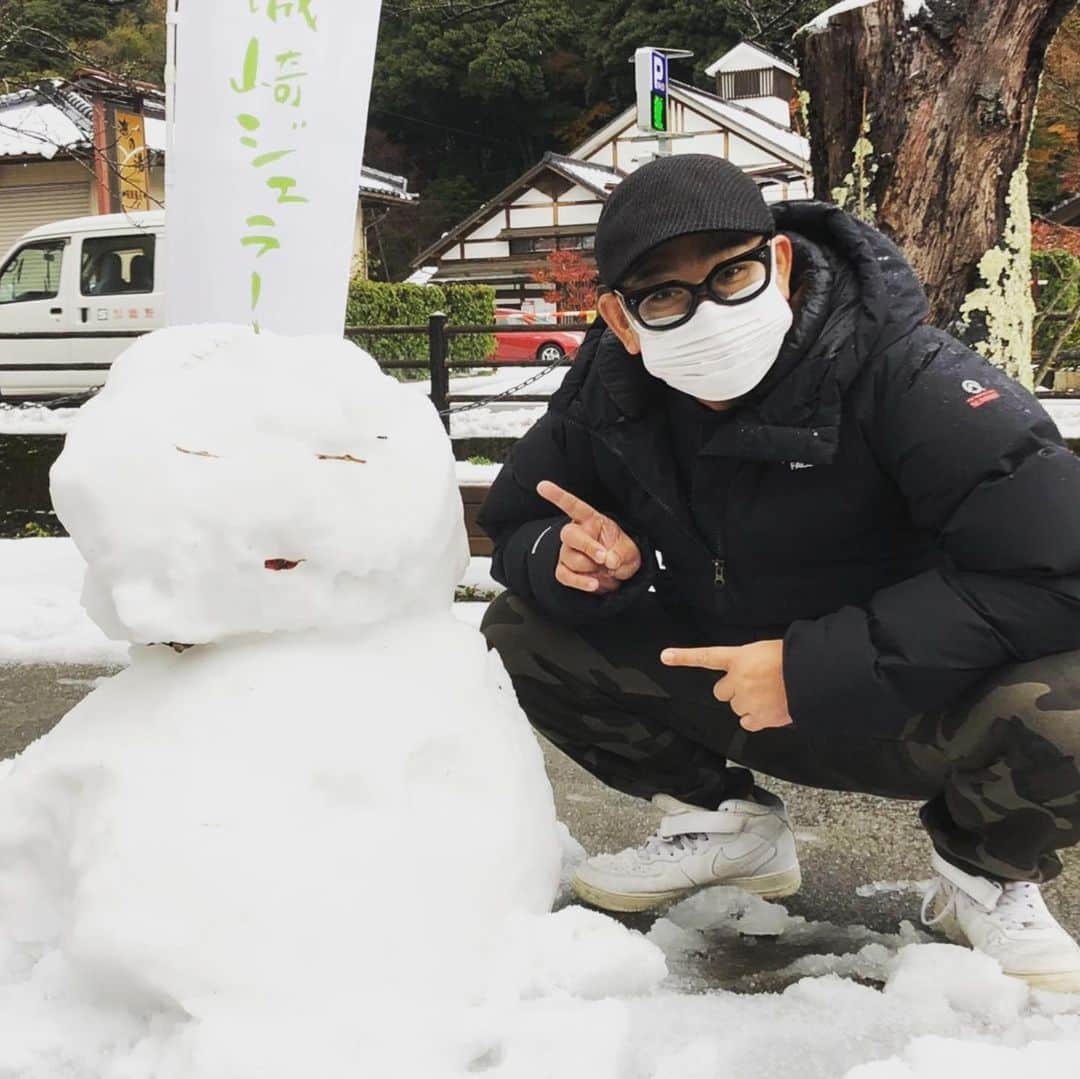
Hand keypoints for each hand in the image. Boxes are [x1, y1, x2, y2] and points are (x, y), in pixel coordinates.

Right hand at [536, 480, 641, 594]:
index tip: (542, 486)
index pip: (572, 505)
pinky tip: (593, 583)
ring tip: (606, 570)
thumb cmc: (621, 554)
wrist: (618, 574)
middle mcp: (576, 533)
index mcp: (590, 520)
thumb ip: (621, 553)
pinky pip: (565, 576)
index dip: (557, 495)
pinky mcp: (564, 569)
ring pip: (572, 559)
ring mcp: (567, 552)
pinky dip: (580, 582)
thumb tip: (610, 560)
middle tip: (605, 558)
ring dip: (592, 568)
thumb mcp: (630, 550)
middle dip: (588, 547)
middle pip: (570, 535)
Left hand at [661, 640, 792, 731]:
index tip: (665, 656)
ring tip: (769, 694)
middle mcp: (738, 679)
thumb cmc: (794, 659)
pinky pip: (748, 722)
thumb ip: (750, 662)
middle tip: (754, 684)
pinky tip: (770, 708)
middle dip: (734, 689)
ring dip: (747, 703)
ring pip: (736, 707)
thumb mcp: (767, 650)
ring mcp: (746, 700)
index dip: (684, 657)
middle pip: (722, 691)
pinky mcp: (758, 717)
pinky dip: (756, 718)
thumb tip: (752, 674)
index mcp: (740, 657)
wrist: (813, 676)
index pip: (706, 656)